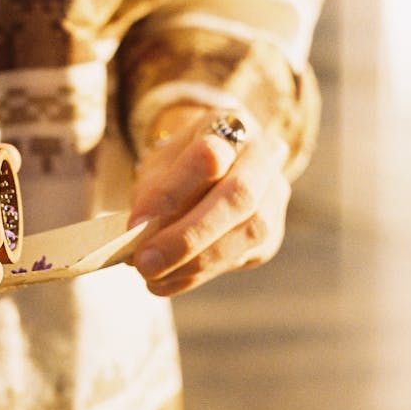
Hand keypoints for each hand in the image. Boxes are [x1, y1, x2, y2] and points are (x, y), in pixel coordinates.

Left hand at [128, 105, 290, 295]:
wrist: (217, 166)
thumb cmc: (179, 165)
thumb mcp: (160, 165)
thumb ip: (153, 193)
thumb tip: (140, 235)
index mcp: (230, 127)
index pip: (208, 157)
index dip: (171, 193)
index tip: (135, 223)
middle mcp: (262, 158)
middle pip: (238, 198)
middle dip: (188, 237)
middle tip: (145, 263)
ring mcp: (275, 196)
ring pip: (248, 233)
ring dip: (194, 262)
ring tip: (151, 276)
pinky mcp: (272, 235)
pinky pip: (240, 258)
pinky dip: (198, 274)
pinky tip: (166, 282)